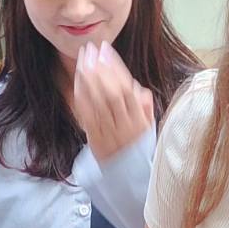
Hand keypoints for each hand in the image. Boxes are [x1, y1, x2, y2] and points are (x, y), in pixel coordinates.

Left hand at [74, 41, 153, 162]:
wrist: (128, 178)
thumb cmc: (139, 149)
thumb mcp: (150, 130)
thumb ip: (146, 109)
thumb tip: (140, 90)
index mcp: (139, 123)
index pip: (127, 90)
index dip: (116, 68)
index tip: (107, 51)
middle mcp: (123, 128)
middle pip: (110, 93)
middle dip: (100, 68)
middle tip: (92, 49)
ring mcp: (108, 134)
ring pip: (97, 102)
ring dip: (88, 77)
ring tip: (84, 57)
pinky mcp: (94, 139)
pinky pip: (86, 115)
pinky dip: (81, 95)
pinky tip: (78, 79)